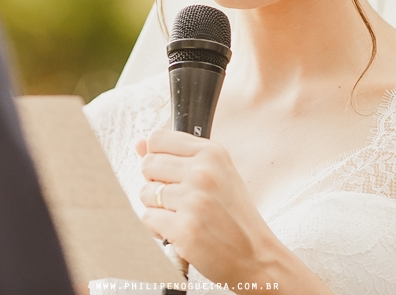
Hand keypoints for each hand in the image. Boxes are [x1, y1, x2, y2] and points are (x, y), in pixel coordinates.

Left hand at [135, 129, 278, 286]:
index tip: (169, 171)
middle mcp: (203, 172)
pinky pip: (148, 218)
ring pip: (146, 193)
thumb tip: (139, 144)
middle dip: (155, 183)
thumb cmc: (234, 215)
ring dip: (157, 207)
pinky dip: (158, 228)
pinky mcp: (185, 228)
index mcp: (212, 153)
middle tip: (177, 199)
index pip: (158, 139)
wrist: (256, 256)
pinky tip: (179, 232)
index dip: (157, 156)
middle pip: (148, 164)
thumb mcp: (216, 175)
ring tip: (181, 216)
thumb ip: (177, 156)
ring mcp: (193, 200)